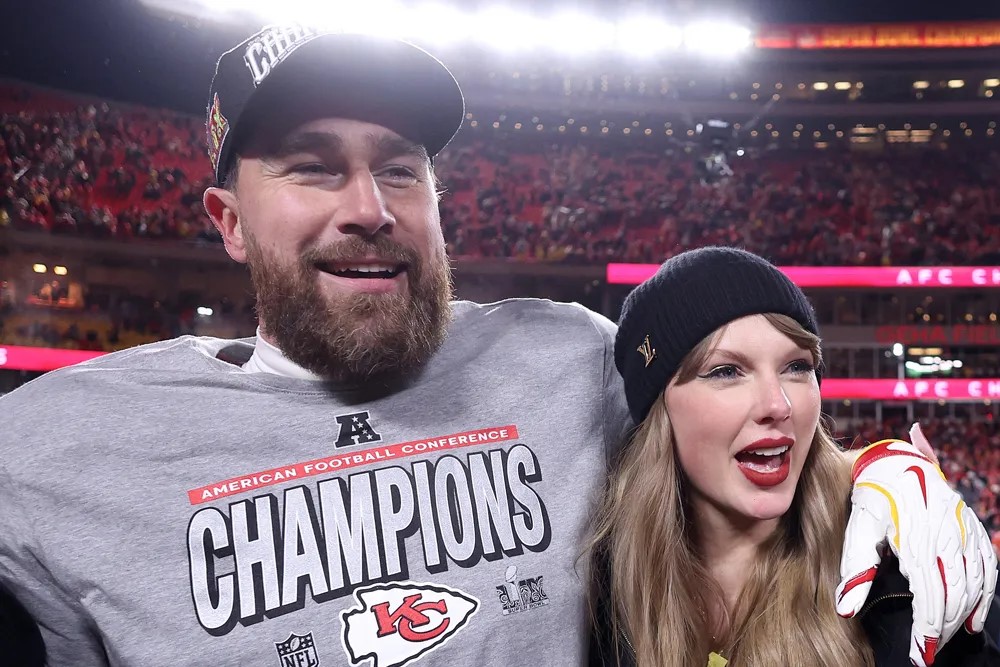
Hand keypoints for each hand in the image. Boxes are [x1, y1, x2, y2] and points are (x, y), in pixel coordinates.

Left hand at [836, 429, 996, 665]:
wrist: (895, 460)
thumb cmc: (872, 496)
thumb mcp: (858, 527)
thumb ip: (855, 568)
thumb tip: (846, 609)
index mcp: (917, 537)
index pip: (929, 593)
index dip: (927, 628)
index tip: (920, 654)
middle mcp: (946, 535)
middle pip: (954, 594)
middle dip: (942, 629)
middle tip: (927, 652)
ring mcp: (964, 531)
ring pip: (974, 584)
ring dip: (961, 616)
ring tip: (942, 639)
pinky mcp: (972, 528)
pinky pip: (988, 567)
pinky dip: (984, 595)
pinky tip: (972, 618)